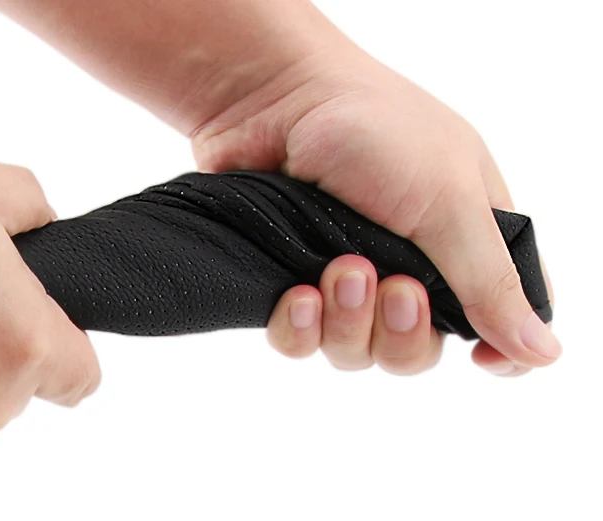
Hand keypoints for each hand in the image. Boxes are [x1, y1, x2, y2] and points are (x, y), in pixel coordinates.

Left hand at [191, 45, 559, 375]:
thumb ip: (491, 281)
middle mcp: (404, 266)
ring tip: (338, 269)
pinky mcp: (286, 281)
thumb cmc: (371, 128)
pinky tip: (297, 296)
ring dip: (349, 324)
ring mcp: (341, 276)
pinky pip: (298, 342)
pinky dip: (299, 330)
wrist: (270, 96)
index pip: (492, 318)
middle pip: (417, 351)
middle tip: (392, 286)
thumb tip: (544, 352)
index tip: (481, 360)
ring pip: (355, 352)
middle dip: (404, 332)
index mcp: (461, 242)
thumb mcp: (448, 201)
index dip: (494, 350)